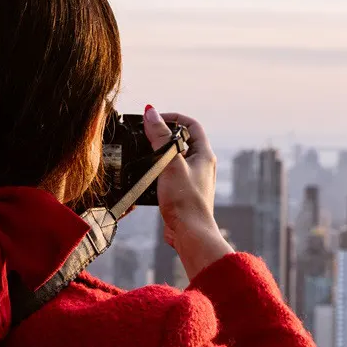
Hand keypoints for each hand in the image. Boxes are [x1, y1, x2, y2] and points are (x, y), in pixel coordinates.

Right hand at [143, 105, 232, 279]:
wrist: (190, 233)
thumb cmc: (185, 200)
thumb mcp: (170, 163)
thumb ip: (159, 137)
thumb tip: (151, 113)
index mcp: (204, 154)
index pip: (191, 124)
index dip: (173, 117)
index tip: (154, 119)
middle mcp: (201, 165)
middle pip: (182, 140)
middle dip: (162, 136)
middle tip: (144, 135)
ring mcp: (192, 180)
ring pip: (174, 159)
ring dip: (158, 154)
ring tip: (142, 154)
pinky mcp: (182, 193)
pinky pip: (169, 175)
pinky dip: (157, 171)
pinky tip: (145, 176)